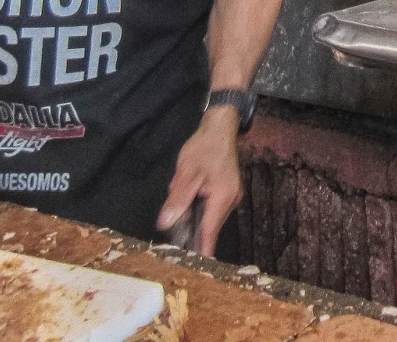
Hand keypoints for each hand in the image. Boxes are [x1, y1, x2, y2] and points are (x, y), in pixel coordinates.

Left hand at [157, 107, 241, 254]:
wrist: (219, 127)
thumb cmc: (204, 148)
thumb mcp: (187, 173)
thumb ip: (177, 200)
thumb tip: (165, 224)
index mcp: (222, 197)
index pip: (209, 231)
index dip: (201, 250)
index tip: (195, 268)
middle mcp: (230, 200)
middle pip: (208, 224)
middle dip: (189, 222)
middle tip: (175, 207)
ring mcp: (230, 196)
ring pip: (207, 215)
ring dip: (192, 210)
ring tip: (181, 185)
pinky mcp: (227, 191)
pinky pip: (209, 206)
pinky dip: (197, 203)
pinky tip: (189, 186)